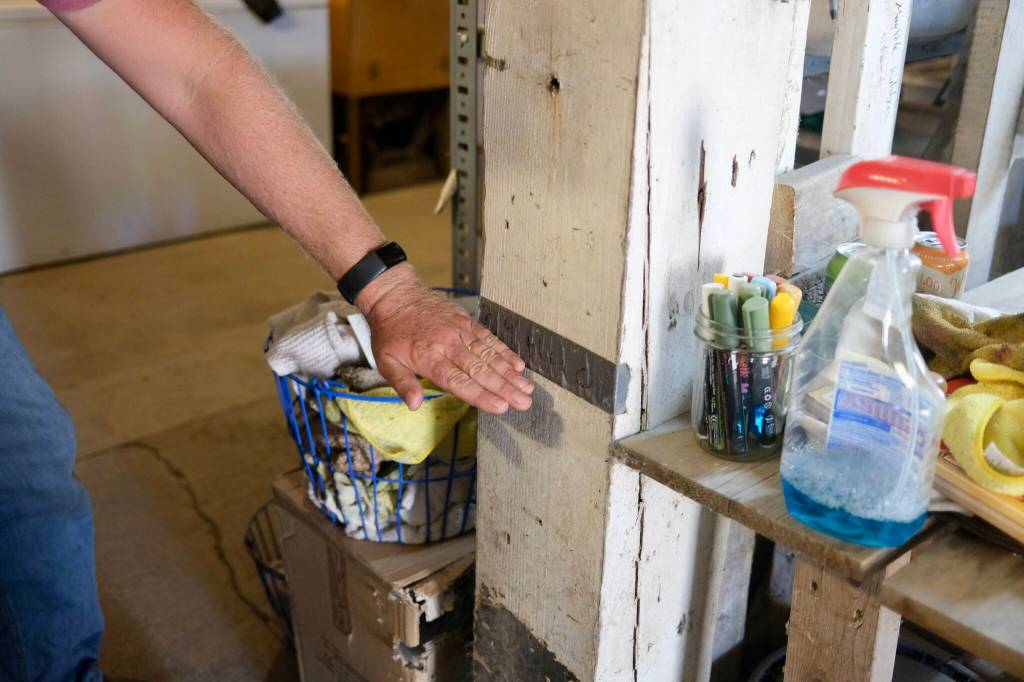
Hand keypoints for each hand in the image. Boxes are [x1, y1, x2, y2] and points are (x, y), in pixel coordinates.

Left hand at [358, 266, 534, 413]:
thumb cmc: (390, 331)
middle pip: (481, 370)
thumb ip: (403, 383)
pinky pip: (488, 337)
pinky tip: (518, 363)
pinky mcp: (466, 321)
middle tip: (524, 402)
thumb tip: (415, 404)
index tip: (500, 407)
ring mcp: (459, 331)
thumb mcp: (385, 361)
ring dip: (510, 372)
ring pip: (489, 354)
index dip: (481, 395)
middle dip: (505, 388)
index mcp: (429, 358)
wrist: (394, 295)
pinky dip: (504, 351)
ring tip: (527, 387)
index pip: (459, 381)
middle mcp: (448, 345)